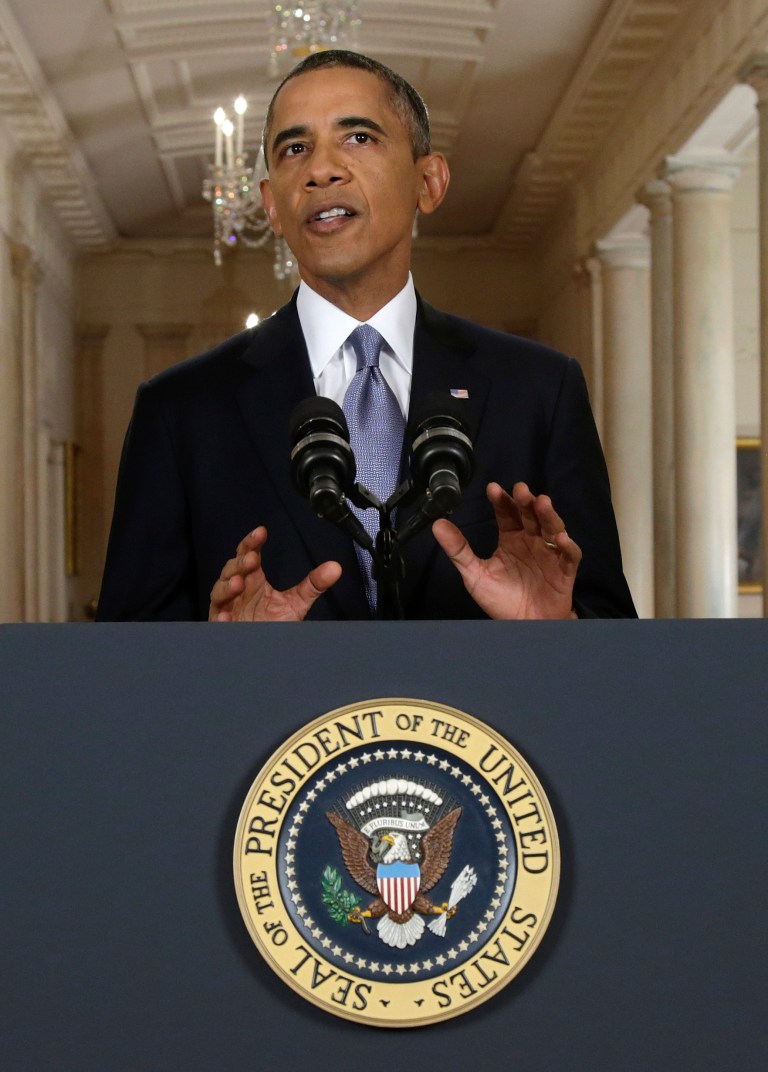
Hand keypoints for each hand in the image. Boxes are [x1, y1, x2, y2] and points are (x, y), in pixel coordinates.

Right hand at [209, 527, 341, 620]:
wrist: (267, 651)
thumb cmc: (274, 623)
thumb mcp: (297, 603)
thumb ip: (313, 585)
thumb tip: (335, 568)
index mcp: (254, 580)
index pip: (249, 554)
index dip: (252, 542)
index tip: (262, 532)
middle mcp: (238, 590)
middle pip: (232, 569)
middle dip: (240, 563)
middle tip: (251, 558)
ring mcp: (228, 607)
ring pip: (220, 591)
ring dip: (227, 586)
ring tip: (239, 583)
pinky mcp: (223, 626)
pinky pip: (216, 620)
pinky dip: (219, 617)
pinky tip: (225, 615)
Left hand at [432, 482, 580, 619]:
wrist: (523, 627)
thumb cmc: (501, 600)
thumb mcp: (475, 574)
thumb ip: (459, 550)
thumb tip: (437, 525)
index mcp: (511, 538)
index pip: (506, 513)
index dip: (501, 500)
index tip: (492, 489)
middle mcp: (531, 540)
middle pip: (531, 514)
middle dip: (526, 500)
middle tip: (520, 490)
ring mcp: (549, 553)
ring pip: (552, 527)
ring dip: (548, 515)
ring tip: (541, 503)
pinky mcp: (564, 569)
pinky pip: (570, 554)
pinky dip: (568, 545)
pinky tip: (559, 539)